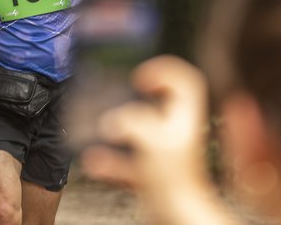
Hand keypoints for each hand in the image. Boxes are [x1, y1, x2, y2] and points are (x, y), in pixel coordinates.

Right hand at [81, 56, 212, 213]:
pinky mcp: (152, 176)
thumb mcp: (150, 139)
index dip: (164, 71)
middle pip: (161, 103)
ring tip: (101, 127)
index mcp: (184, 118)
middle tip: (121, 95)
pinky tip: (94, 162)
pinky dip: (110, 161)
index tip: (140, 78)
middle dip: (138, 97)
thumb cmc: (173, 181)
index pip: (185, 79)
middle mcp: (176, 134)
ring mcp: (164, 155)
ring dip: (119, 129)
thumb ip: (129, 122)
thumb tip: (111, 120)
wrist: (176, 220)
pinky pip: (128, 162)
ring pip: (141, 132)